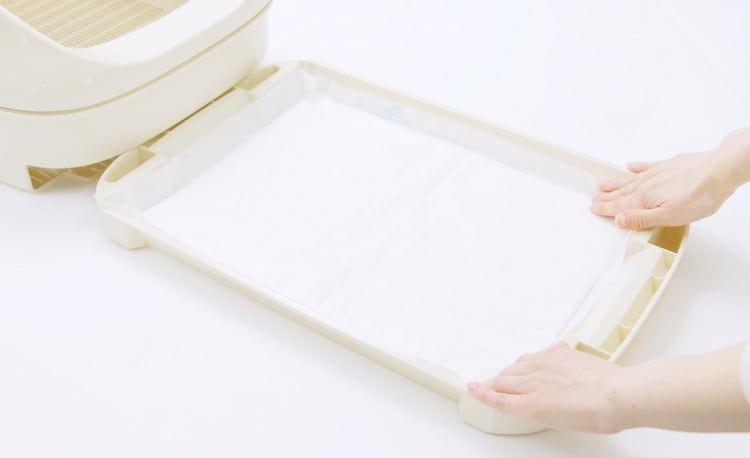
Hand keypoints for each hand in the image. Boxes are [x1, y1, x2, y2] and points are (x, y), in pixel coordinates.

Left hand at [469, 342, 749, 433]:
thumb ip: (586, 369)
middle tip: (496, 384)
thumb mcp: (598, 370)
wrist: (618, 395)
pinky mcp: (527, 401)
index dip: (520, 369)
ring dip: (494, 384)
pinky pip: (498, 396)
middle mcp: (540, 364)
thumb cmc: (616, 386)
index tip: (516, 371)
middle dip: (505, 377)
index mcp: (558, 355)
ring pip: (503, 381)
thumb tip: (592, 374)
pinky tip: (473, 390)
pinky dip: (483, 393)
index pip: (531, 361)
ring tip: (483, 388)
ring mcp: (532, 382)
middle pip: (513, 370)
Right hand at [590, 151, 732, 230]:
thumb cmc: (700, 195)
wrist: (720, 171)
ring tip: (603, 184)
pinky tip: (631, 166)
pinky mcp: (669, 165)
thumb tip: (619, 220)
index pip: (619, 206)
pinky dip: (637, 167)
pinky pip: (647, 166)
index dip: (605, 208)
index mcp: (645, 199)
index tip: (593, 208)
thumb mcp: (669, 216)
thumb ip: (642, 218)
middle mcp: (647, 184)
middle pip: (621, 192)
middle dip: (606, 196)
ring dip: (616, 183)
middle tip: (594, 197)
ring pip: (630, 180)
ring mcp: (658, 173)